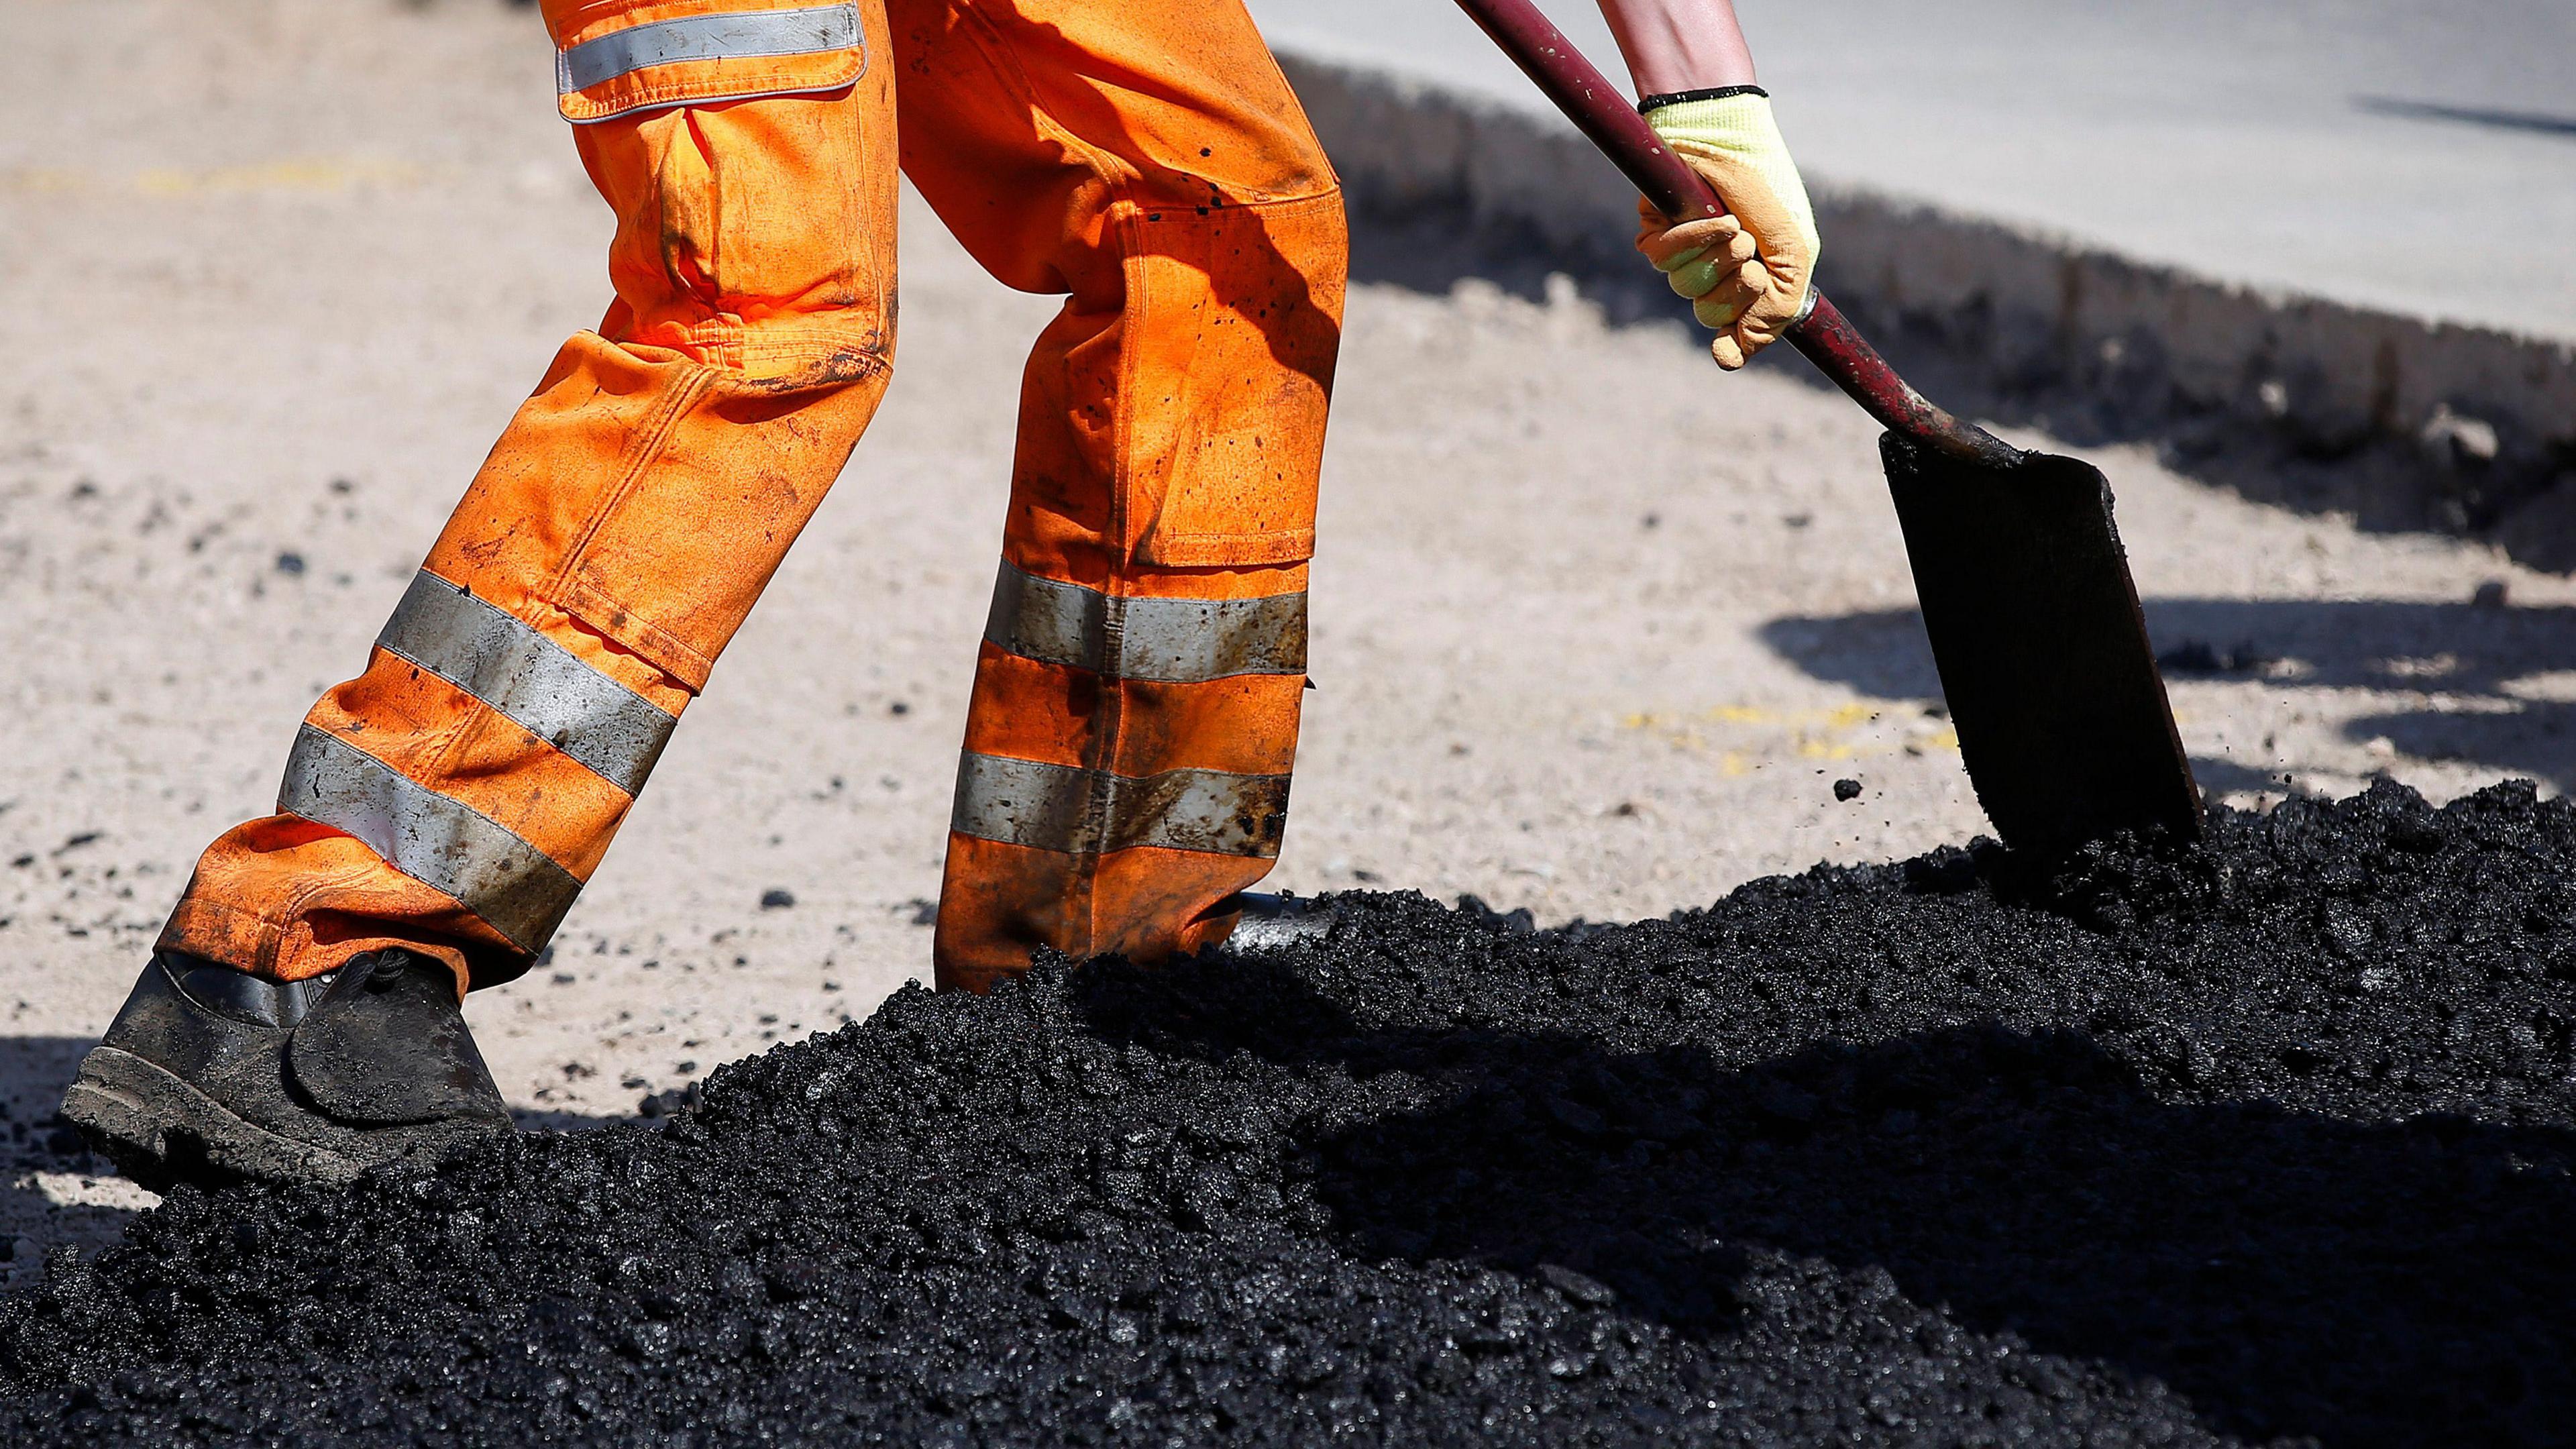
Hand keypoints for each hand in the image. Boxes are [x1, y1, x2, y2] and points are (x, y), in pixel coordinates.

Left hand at [1633, 87, 1817, 369]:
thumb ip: (1774, 310)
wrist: (1735, 135)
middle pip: (1710, 315)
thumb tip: (1728, 360)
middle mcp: (1712, 275)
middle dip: (1736, 286)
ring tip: (1734, 226)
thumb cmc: (1769, 190)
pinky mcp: (1656, 233)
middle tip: (1750, 252)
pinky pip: (1662, 259)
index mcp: (1747, 285)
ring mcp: (1683, 255)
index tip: (1749, 314)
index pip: (1734, 335)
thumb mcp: (1792, 252)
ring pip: (1686, 288)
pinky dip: (1692, 239)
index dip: (1739, 334)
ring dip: (1717, 257)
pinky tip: (1716, 219)